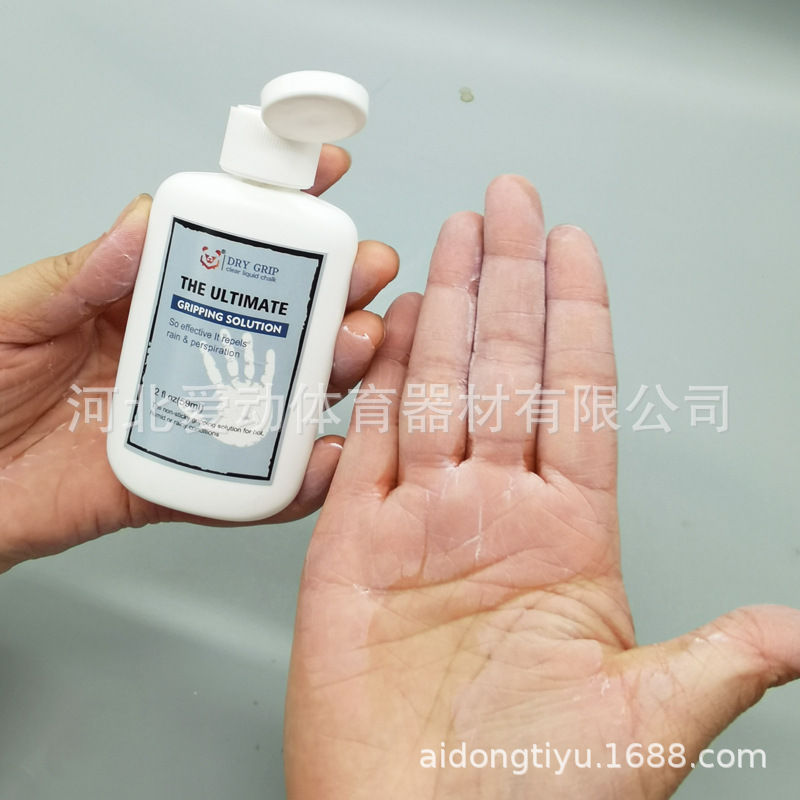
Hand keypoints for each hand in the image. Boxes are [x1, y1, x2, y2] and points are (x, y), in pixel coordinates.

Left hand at [0, 145, 397, 570]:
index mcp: (148, 304)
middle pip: (281, 322)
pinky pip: (250, 485)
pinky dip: (294, 478)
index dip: (280, 212)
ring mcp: (195, 420)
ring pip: (285, 395)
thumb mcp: (15, 316)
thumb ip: (76, 275)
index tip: (327, 179)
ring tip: (355, 350)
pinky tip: (323, 455)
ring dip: (335, 371)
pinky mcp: (187, 483)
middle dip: (337, 292)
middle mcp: (187, 357)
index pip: (228, 250)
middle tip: (364, 276)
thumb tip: (138, 222)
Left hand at [193, 330, 275, 446]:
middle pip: (232, 362)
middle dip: (227, 347)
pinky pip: (268, 376)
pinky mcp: (265, 392)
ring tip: (246, 335)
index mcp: (224, 393)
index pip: (214, 372)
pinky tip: (271, 352)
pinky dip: (270, 364)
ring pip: (250, 365)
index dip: (208, 358)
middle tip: (222, 330)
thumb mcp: (210, 427)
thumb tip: (179, 406)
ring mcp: (251, 388)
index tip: (201, 343)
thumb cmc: (231, 436)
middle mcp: (237, 387)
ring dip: (248, 351)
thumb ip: (195, 417)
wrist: (251, 443)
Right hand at [284, 175, 799, 798]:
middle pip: (508, 370)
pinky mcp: (355, 542)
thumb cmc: (527, 799)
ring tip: (458, 239)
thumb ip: (718, 658)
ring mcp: (423, 520)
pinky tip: (400, 326)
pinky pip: (371, 440)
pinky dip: (383, 379)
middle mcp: (495, 513)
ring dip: (452, 310)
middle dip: (512, 282)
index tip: (575, 245)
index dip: (579, 316)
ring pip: (440, 387)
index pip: (580, 397)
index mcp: (569, 539)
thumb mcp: (641, 723)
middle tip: (508, 204)